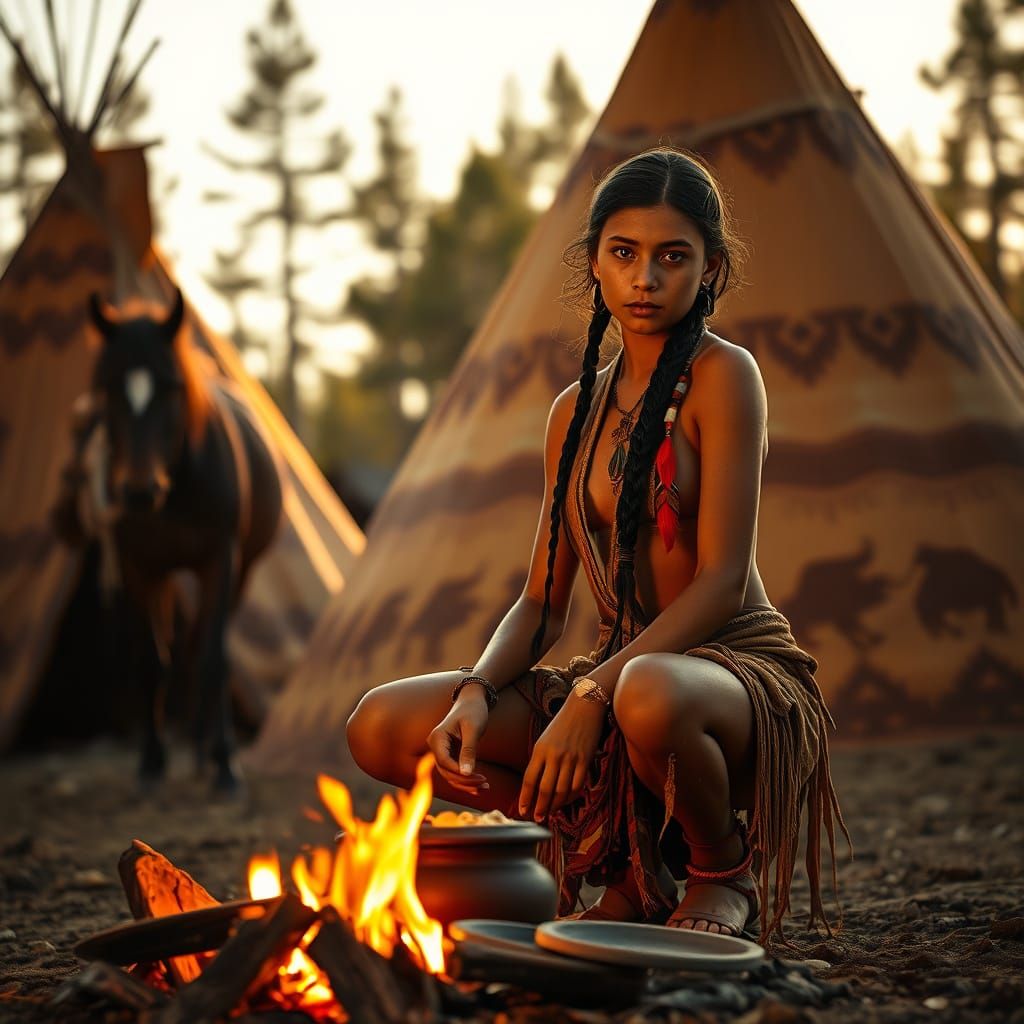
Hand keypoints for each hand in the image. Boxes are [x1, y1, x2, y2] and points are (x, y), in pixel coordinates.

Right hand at [426, 693, 490, 797]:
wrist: (473, 700)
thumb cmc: (473, 710)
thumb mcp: (473, 729)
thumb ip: (468, 751)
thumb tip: (466, 773)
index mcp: (437, 738)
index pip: (443, 761)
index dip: (458, 772)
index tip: (477, 776)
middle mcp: (436, 746)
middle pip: (446, 771)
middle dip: (465, 781)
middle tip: (485, 784)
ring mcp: (442, 751)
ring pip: (450, 775)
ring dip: (466, 784)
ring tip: (485, 788)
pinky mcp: (450, 755)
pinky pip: (456, 771)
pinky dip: (467, 780)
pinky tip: (480, 787)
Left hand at [518, 694, 604, 821]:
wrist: (583, 707)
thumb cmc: (562, 723)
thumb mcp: (545, 739)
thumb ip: (541, 760)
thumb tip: (536, 784)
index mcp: (540, 750)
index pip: (529, 779)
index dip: (525, 798)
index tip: (523, 810)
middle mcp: (554, 755)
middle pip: (545, 789)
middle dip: (540, 807)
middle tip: (538, 818)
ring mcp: (571, 758)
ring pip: (562, 790)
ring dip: (556, 805)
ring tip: (551, 812)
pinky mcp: (585, 760)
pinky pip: (577, 785)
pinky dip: (571, 796)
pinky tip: (567, 801)